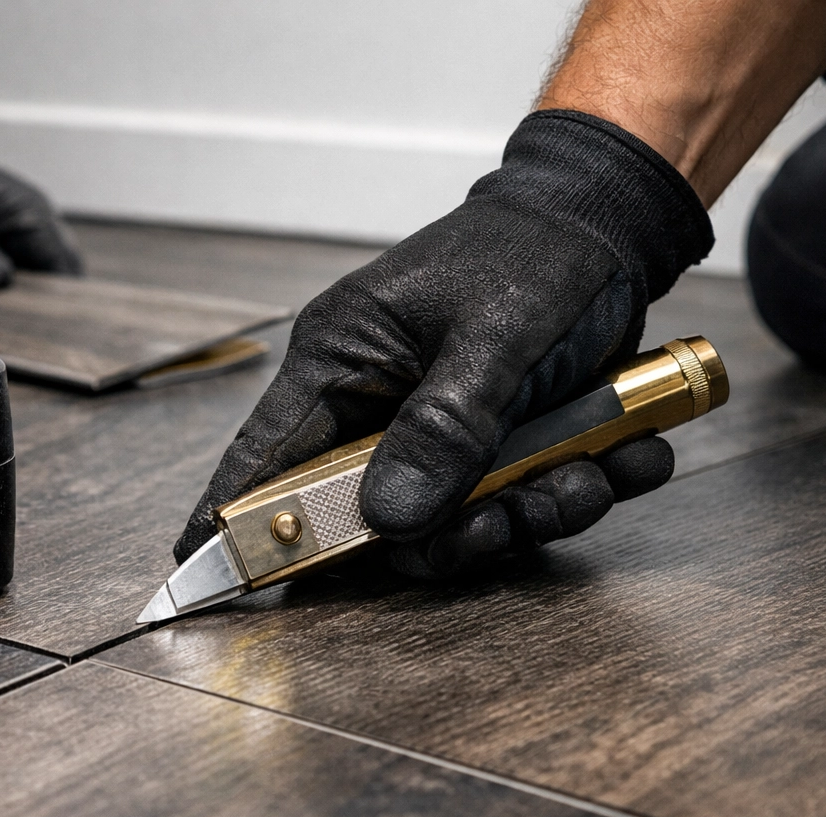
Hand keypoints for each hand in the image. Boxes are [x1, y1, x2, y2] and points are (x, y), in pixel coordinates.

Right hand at [175, 111, 711, 576]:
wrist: (614, 223)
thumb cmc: (541, 254)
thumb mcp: (497, 338)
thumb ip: (444, 429)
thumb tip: (389, 519)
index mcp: (340, 361)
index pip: (265, 456)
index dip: (235, 524)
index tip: (206, 583)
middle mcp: (371, 404)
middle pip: (372, 517)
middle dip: (453, 533)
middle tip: (509, 520)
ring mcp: (427, 430)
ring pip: (447, 522)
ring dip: (527, 514)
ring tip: (589, 474)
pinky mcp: (481, 446)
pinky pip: (507, 504)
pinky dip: (570, 492)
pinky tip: (619, 455)